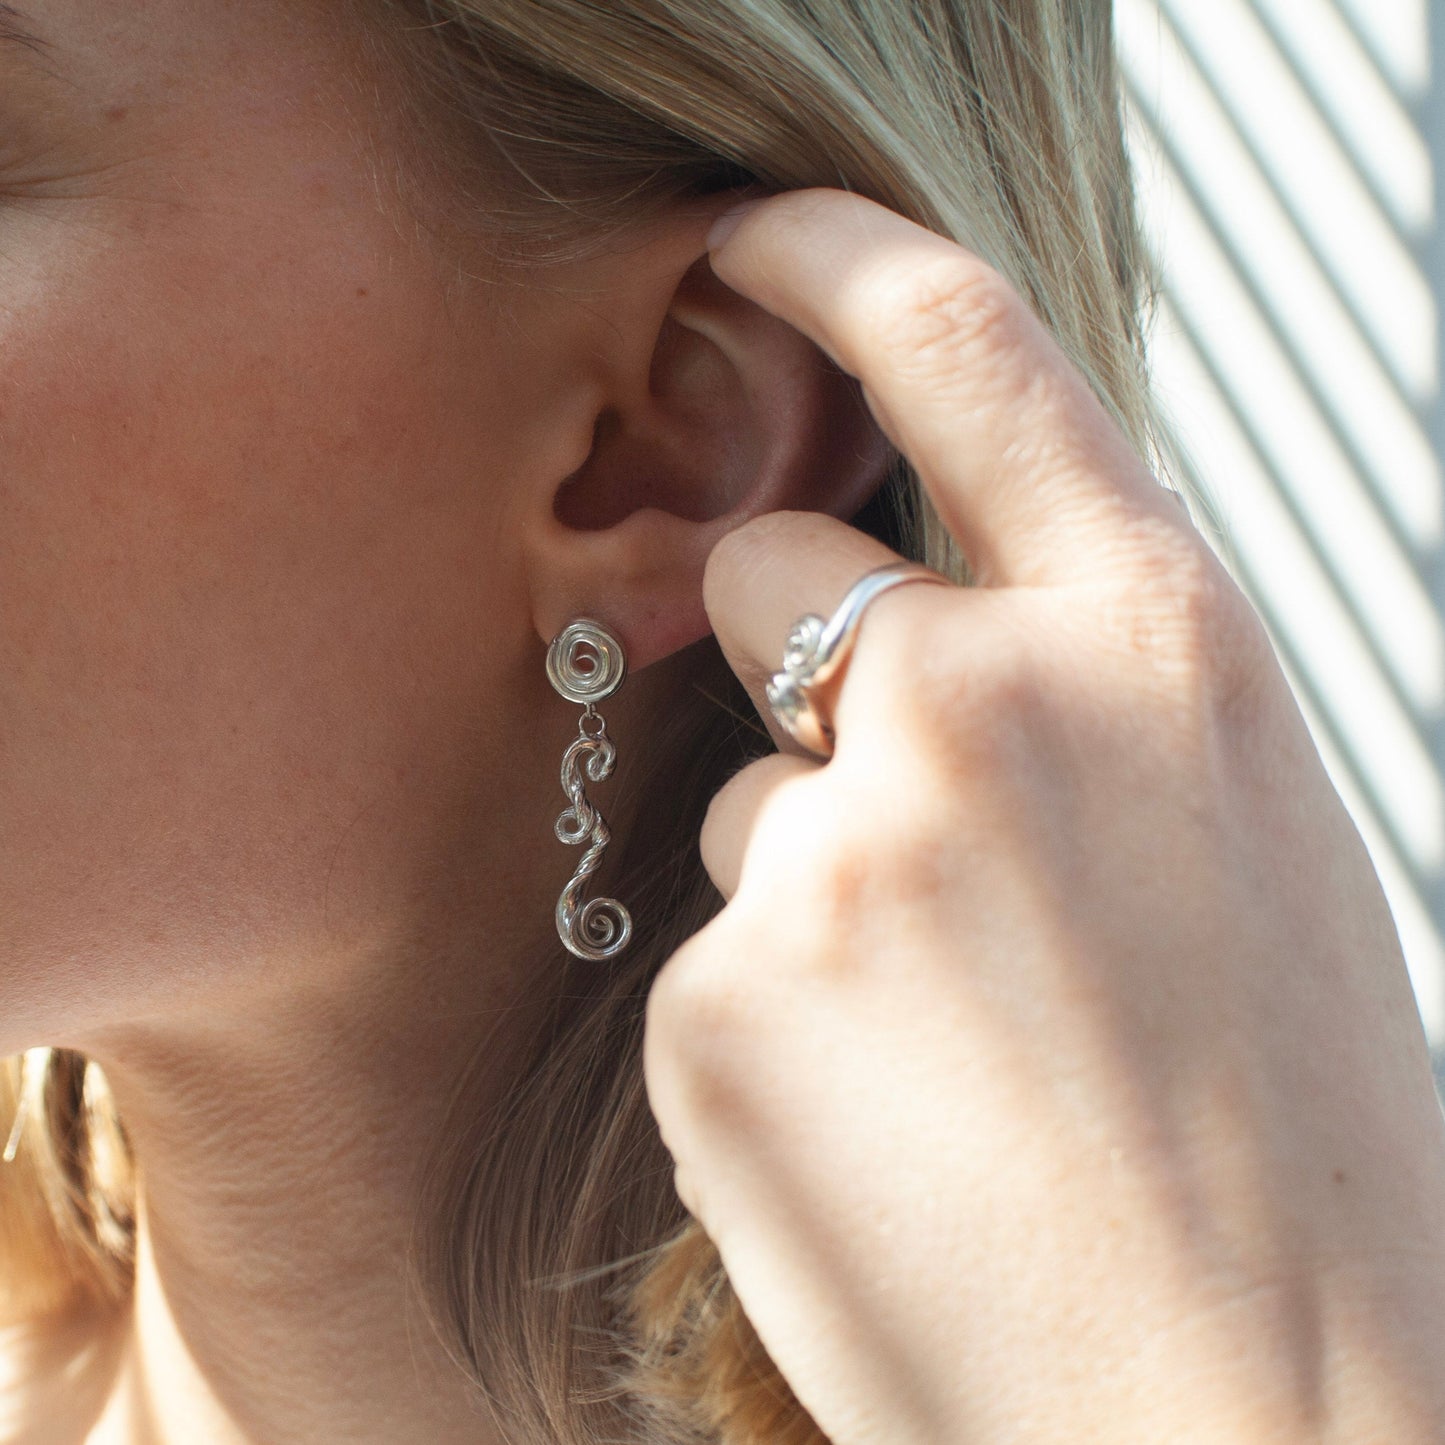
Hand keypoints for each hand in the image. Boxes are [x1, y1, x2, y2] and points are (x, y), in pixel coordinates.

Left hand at [642, 189, 1444, 1444]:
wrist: (1256, 1412)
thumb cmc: (1275, 1129)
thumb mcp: (1229, 828)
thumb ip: (1077, 683)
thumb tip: (905, 612)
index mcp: (1158, 640)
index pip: (963, 343)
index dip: (831, 252)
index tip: (738, 234)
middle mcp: (988, 705)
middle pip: (782, 580)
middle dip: (792, 655)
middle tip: (897, 825)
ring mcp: (835, 852)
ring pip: (737, 795)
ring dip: (804, 880)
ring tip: (944, 1046)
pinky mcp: (721, 1005)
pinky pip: (703, 956)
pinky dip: (766, 1022)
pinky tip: (885, 1131)